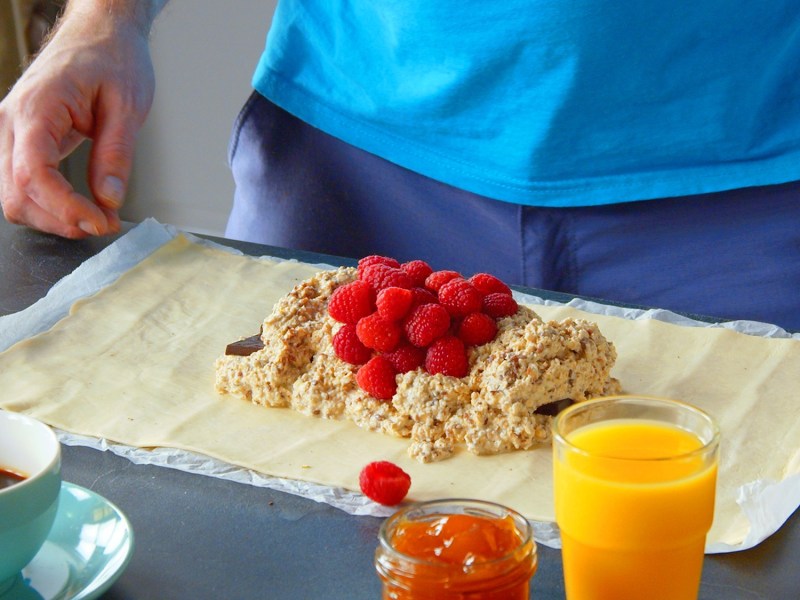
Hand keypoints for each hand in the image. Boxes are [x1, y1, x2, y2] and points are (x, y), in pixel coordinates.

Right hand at [0, 5, 157, 237]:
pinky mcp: (23, 139)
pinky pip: (24, 183)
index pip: (34, 174)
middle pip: (16, 193)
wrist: (101, 31)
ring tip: (96, 217)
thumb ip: (116, 154)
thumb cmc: (113, 57)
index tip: (101, 222)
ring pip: (14, 194)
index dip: (66, 208)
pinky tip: (81, 206)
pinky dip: (50, 203)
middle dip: (59, 219)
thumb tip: (109, 199)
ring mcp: (13, 131)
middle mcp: (13, 121)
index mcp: (37, 107)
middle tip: (103, 224)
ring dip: (53, 216)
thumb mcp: (128, 106)